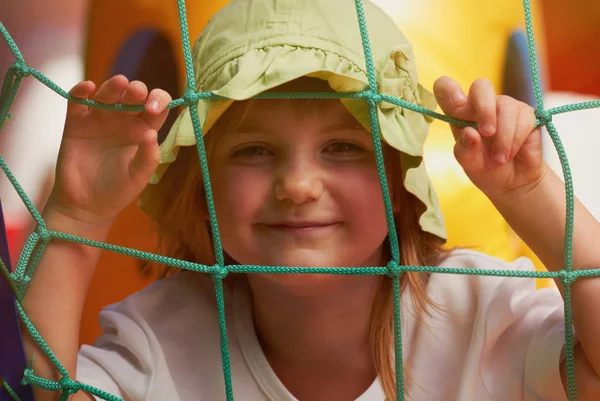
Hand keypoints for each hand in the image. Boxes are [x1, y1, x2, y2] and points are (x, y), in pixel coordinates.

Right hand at [47, 75, 170, 225]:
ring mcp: (99, 119)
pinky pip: (77, 101)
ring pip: (107, 94)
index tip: (154, 109)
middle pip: (133, 95)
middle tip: (137, 93)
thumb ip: (148, 157)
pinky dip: (80, 91)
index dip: (159, 101)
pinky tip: (88, 88)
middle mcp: (123, 120)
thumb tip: (152, 134)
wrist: (86, 206)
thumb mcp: (138, 177)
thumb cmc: (118, 191)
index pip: (157, 107)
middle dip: (137, 89)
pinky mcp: (76, 123)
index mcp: (143, 130)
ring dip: (113, 86)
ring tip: (120, 83)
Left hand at [433, 76, 546, 199]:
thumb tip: (470, 132)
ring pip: (505, 107)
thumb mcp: (470, 164)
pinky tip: (509, 153)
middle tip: (487, 133)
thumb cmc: (486, 169)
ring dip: (502, 137)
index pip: (446, 88)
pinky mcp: (526, 114)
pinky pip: (523, 118)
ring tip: (499, 159)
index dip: (448, 88)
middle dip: (485, 109)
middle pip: (481, 86)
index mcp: (459, 113)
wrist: (514, 182)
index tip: (457, 104)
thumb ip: (465, 150)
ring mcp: (504, 107)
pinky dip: (515, 140)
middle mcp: (481, 105)